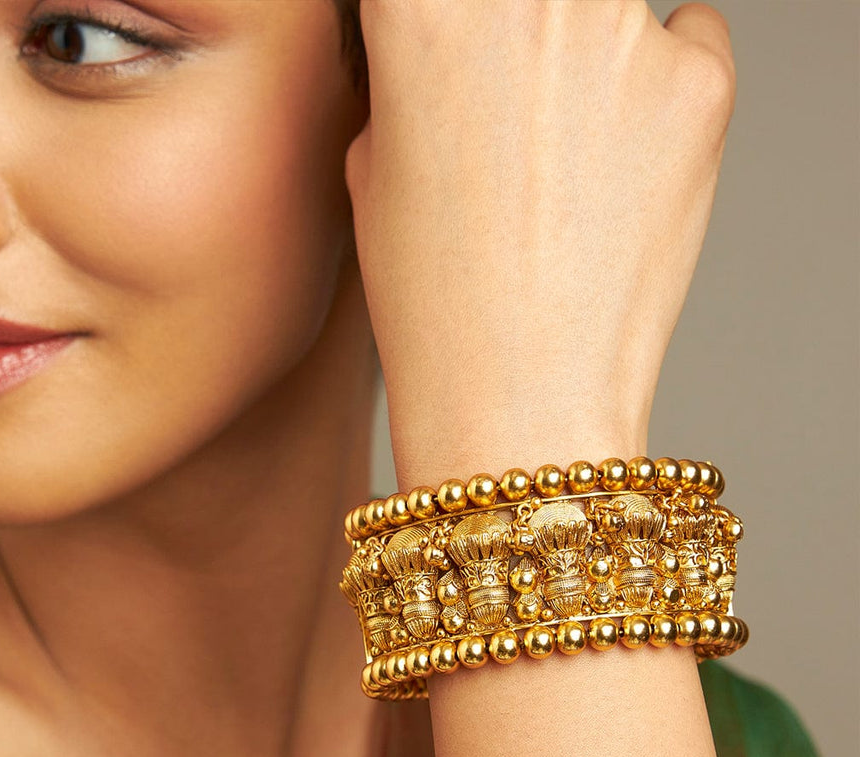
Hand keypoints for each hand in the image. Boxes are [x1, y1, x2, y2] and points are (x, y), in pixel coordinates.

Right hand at [345, 0, 735, 484]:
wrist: (519, 398)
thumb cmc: (434, 306)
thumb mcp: (373, 170)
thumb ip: (410, 75)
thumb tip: (445, 47)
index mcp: (425, 5)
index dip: (442, 21)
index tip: (456, 50)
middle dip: (522, 29)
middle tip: (507, 95)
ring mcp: (626, 32)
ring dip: (584, 47)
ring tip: (558, 146)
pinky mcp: (703, 83)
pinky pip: (684, 40)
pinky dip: (657, 85)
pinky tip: (617, 167)